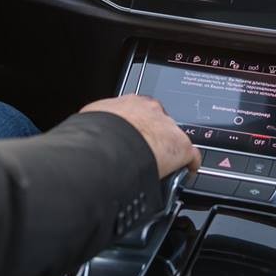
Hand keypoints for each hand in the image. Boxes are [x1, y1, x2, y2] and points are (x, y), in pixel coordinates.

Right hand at [80, 95, 200, 177]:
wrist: (110, 145)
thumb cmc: (96, 134)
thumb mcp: (91, 122)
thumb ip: (97, 126)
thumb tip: (85, 137)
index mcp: (129, 103)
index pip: (138, 112)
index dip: (136, 127)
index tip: (133, 136)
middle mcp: (152, 111)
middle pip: (158, 124)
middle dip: (153, 137)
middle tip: (144, 153)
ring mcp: (168, 127)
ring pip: (172, 138)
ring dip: (167, 150)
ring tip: (159, 166)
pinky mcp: (181, 146)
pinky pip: (191, 155)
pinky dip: (189, 164)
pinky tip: (186, 173)